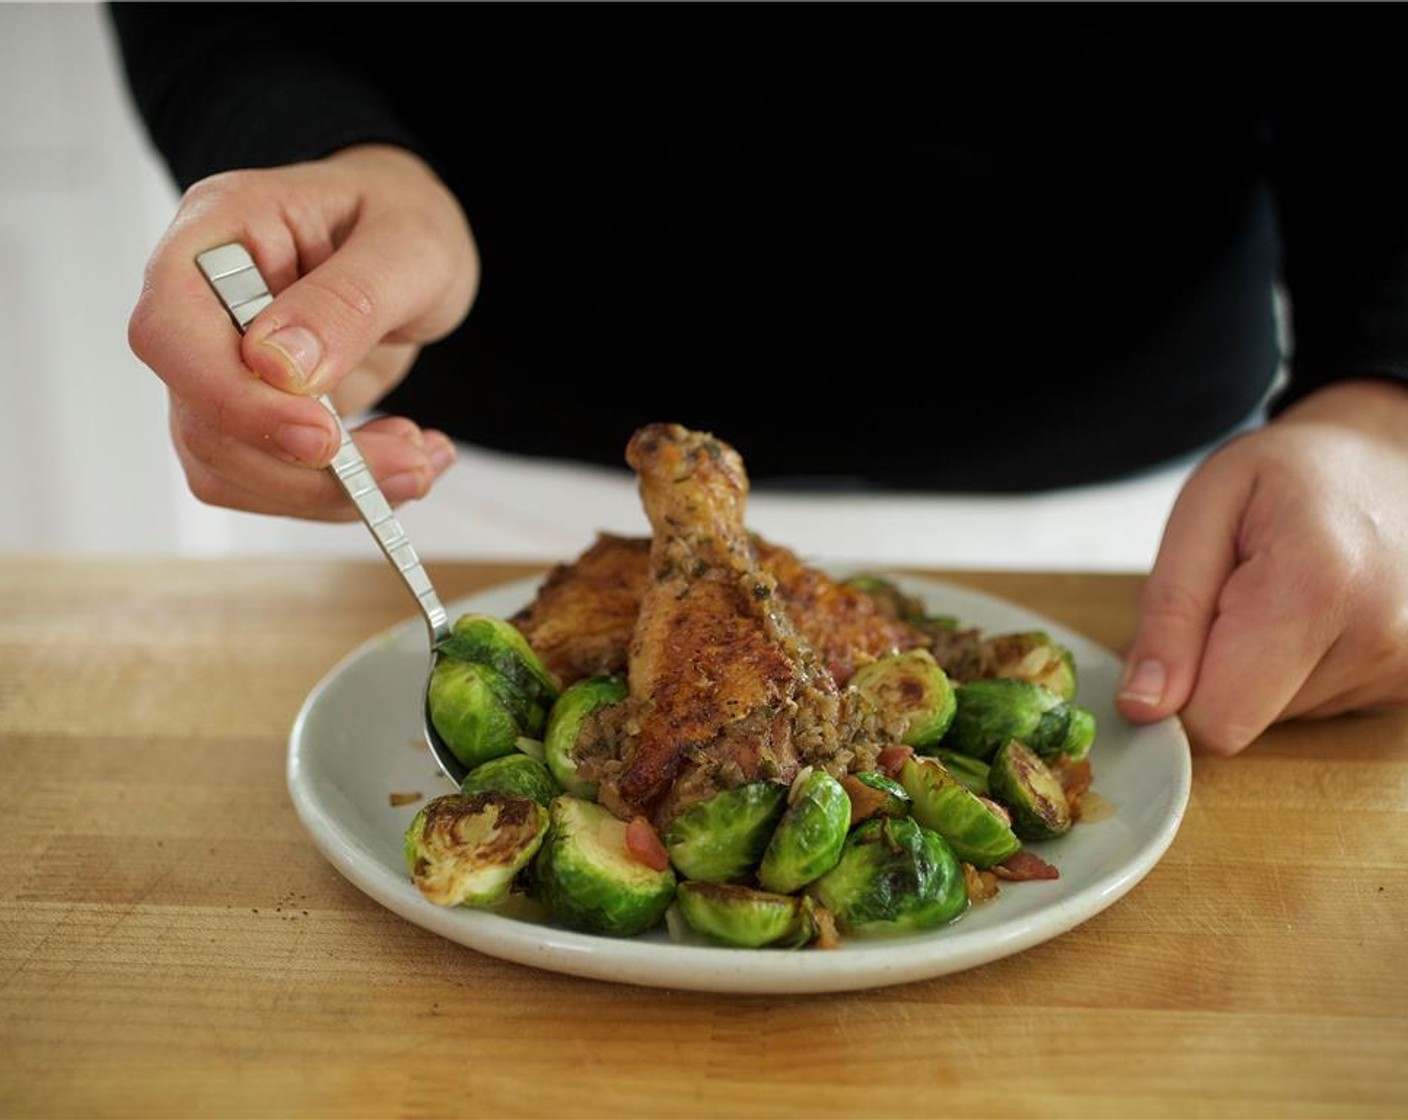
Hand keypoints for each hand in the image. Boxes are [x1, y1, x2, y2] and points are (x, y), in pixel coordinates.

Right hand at [127, 144, 478, 518]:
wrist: (410, 245)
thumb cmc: (400, 219)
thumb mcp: (409, 244)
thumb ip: (348, 300)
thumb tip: (277, 366)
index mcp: (219, 235)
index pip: (169, 331)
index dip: (231, 397)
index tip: (323, 434)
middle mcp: (202, 307)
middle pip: (200, 420)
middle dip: (307, 468)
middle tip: (410, 463)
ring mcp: (222, 369)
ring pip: (230, 469)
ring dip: (330, 491)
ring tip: (419, 459)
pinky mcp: (255, 417)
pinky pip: (271, 483)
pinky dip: (341, 494)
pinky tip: (405, 461)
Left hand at [1116, 379, 1407, 752]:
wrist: (1388, 462)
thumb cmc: (1288, 476)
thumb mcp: (1204, 511)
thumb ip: (1168, 612)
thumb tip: (1144, 706)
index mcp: (1315, 588)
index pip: (1218, 718)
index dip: (1175, 691)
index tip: (1179, 635)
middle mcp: (1377, 640)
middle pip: (1244, 721)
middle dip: (1217, 671)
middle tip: (1238, 597)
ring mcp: (1404, 669)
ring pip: (1279, 717)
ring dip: (1260, 668)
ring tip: (1285, 596)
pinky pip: (1318, 708)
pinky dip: (1298, 672)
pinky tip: (1318, 617)